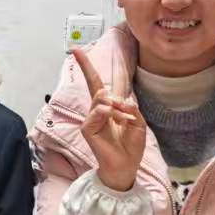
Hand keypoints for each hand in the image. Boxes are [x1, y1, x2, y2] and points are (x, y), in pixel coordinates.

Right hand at [72, 49, 146, 192]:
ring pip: (100, 99)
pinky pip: (97, 112)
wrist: (126, 165)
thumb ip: (129, 107)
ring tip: (124, 121)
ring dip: (117, 108)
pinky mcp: (87, 128)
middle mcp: (96, 109)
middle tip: (128, 116)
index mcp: (107, 105)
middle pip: (97, 87)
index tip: (76, 49)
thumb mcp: (138, 121)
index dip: (86, 65)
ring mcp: (90, 118)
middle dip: (117, 98)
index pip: (95, 81)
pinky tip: (115, 123)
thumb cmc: (131, 145)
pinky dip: (109, 115)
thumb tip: (114, 101)